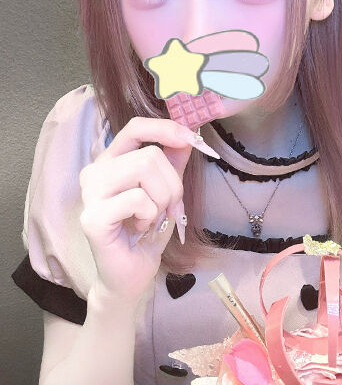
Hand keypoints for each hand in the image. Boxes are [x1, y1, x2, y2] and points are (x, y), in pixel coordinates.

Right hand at [79, 117, 195, 302]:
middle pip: (149, 154)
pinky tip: (138, 230)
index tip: (190, 139)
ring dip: (161, 199)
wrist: (131, 275)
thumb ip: (174, 161)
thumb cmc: (147, 230)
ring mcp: (90, 193)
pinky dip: (149, 216)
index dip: (165, 129)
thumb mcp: (166, 189)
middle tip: (167, 208)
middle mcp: (95, 171)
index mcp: (111, 160)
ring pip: (144, 170)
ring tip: (150, 219)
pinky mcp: (93, 216)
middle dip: (172, 184)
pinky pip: (138, 199)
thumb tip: (189, 134)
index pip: (135, 127)